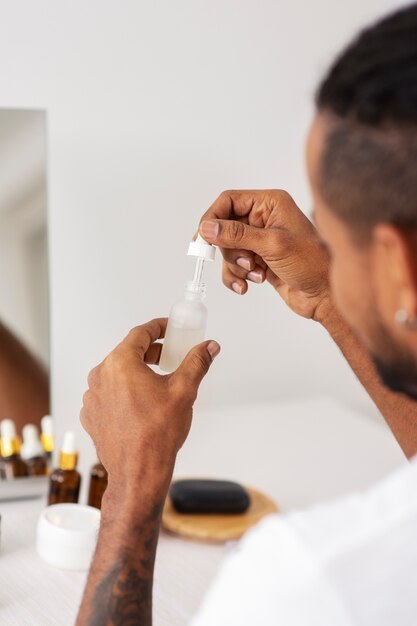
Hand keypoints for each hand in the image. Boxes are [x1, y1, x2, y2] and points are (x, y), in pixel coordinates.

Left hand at [80, 318, 219, 484]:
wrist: (138, 472)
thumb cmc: (157, 434)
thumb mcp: (183, 391)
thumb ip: (196, 363)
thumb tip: (209, 348)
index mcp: (120, 363)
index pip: (139, 333)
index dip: (158, 327)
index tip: (168, 328)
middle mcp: (100, 376)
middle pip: (127, 353)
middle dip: (150, 351)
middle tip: (169, 355)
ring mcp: (93, 397)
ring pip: (117, 374)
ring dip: (136, 372)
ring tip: (157, 382)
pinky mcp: (92, 415)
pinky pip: (108, 394)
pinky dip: (124, 391)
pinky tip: (142, 403)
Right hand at [199, 190, 330, 321]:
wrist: (326, 295)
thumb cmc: (311, 264)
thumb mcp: (272, 245)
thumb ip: (237, 234)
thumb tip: (206, 228)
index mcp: (270, 203)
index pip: (229, 200)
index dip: (213, 218)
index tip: (202, 238)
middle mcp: (264, 218)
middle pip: (225, 227)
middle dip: (230, 249)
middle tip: (245, 262)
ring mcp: (261, 240)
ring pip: (227, 249)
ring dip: (235, 265)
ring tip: (255, 275)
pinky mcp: (259, 259)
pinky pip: (234, 265)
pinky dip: (236, 276)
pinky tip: (248, 285)